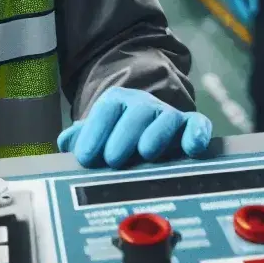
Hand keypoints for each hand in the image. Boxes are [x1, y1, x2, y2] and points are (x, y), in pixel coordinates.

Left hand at [58, 88, 214, 167]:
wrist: (147, 129)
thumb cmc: (117, 138)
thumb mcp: (97, 136)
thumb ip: (81, 138)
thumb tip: (65, 141)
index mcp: (117, 103)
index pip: (106, 110)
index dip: (94, 132)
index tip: (85, 157)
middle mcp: (144, 106)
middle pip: (137, 112)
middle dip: (124, 135)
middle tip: (113, 159)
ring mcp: (169, 116)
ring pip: (167, 118)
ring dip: (157, 134)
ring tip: (146, 152)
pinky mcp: (191, 127)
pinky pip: (198, 124)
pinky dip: (197, 133)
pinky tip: (191, 149)